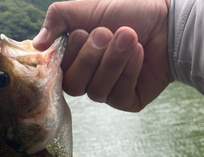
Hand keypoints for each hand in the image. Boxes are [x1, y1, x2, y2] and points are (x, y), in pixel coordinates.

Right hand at [33, 0, 172, 111]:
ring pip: (97, 91)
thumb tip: (36, 45)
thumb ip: (57, 19)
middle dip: (90, 58)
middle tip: (106, 32)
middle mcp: (89, 77)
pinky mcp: (128, 101)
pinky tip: (139, 53)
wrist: (167, 19)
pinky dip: (129, 71)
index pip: (58, 71)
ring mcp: (108, 91)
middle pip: (74, 85)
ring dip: (113, 61)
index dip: (69, 56)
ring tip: (129, 36)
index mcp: (76, 57)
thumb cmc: (128, 10)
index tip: (81, 33)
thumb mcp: (85, 7)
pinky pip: (118, 96)